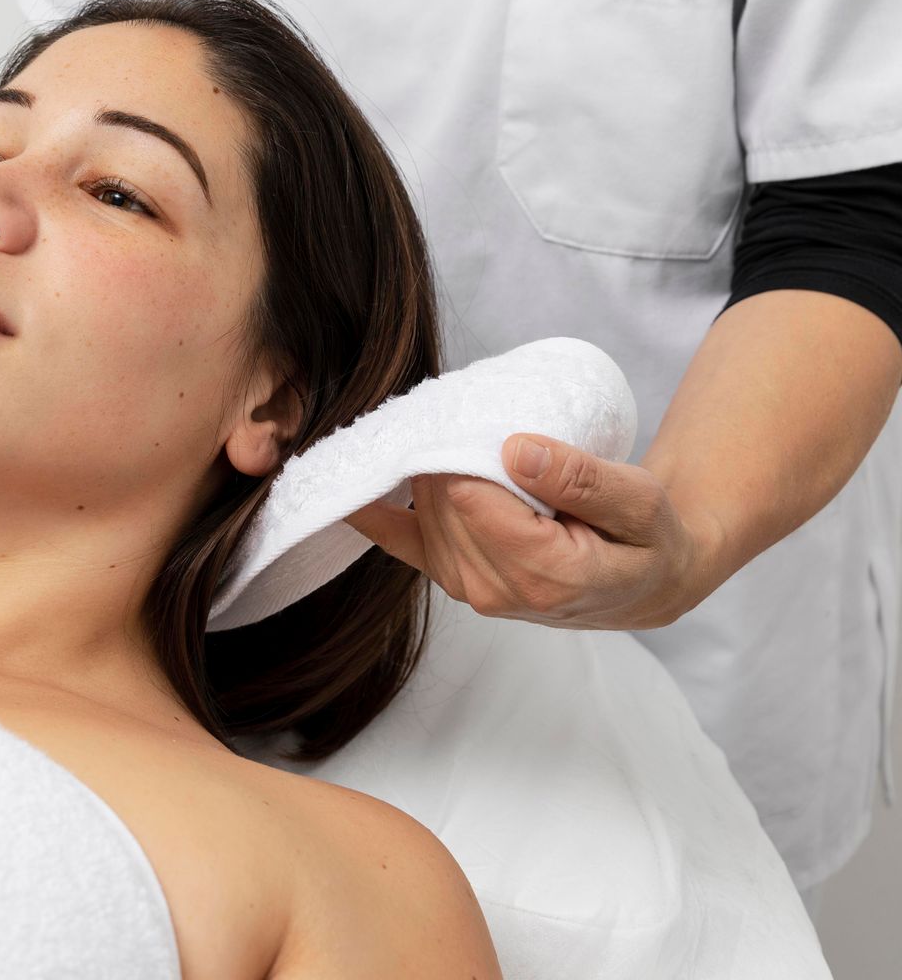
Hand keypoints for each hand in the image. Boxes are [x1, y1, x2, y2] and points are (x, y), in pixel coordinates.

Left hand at [341, 434, 716, 629]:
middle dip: (450, 454)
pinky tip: (359, 476)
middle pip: (439, 499)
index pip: (468, 495)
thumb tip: (516, 449)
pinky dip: (373, 507)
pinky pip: (395, 538)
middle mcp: (494, 590)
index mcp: (543, 575)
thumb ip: (582, 480)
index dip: (466, 449)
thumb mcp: (641, 503)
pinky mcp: (451, 576)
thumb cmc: (648, 539)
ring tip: (465, 438)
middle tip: (475, 419)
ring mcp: (467, 587)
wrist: (644, 582)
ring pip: (419, 507)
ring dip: (431, 468)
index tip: (480, 416)